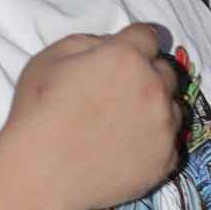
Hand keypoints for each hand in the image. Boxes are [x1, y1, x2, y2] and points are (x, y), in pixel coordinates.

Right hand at [3, 22, 181, 209]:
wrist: (43, 173)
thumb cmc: (39, 112)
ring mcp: (164, 127)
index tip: (125, 53)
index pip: (148, 36)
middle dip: (147, 74)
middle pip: (165, 71)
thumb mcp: (51, 57)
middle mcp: (154, 89)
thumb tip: (111, 45)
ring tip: (123, 123)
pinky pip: (170, 141)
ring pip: (172, 107)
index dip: (134, 43)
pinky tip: (127, 147)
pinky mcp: (166, 160)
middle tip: (120, 90)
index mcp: (127, 58)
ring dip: (154, 108)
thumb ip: (89, 42)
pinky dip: (155, 140)